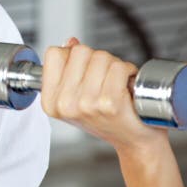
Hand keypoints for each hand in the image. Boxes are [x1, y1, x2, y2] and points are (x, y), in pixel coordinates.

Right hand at [41, 38, 168, 153]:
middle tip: (104, 76)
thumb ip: (68, 69)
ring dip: (114, 64)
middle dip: (96, 58)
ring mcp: (86, 104)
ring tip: (117, 81)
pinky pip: (118, 67)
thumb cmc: (109, 120)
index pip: (53, 54)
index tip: (83, 69)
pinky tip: (128, 82)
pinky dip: (128, 70)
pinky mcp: (109, 103)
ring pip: (100, 56)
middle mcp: (65, 104)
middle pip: (79, 51)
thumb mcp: (77, 97)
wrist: (135, 144)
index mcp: (51, 102)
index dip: (71, 55)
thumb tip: (70, 42)